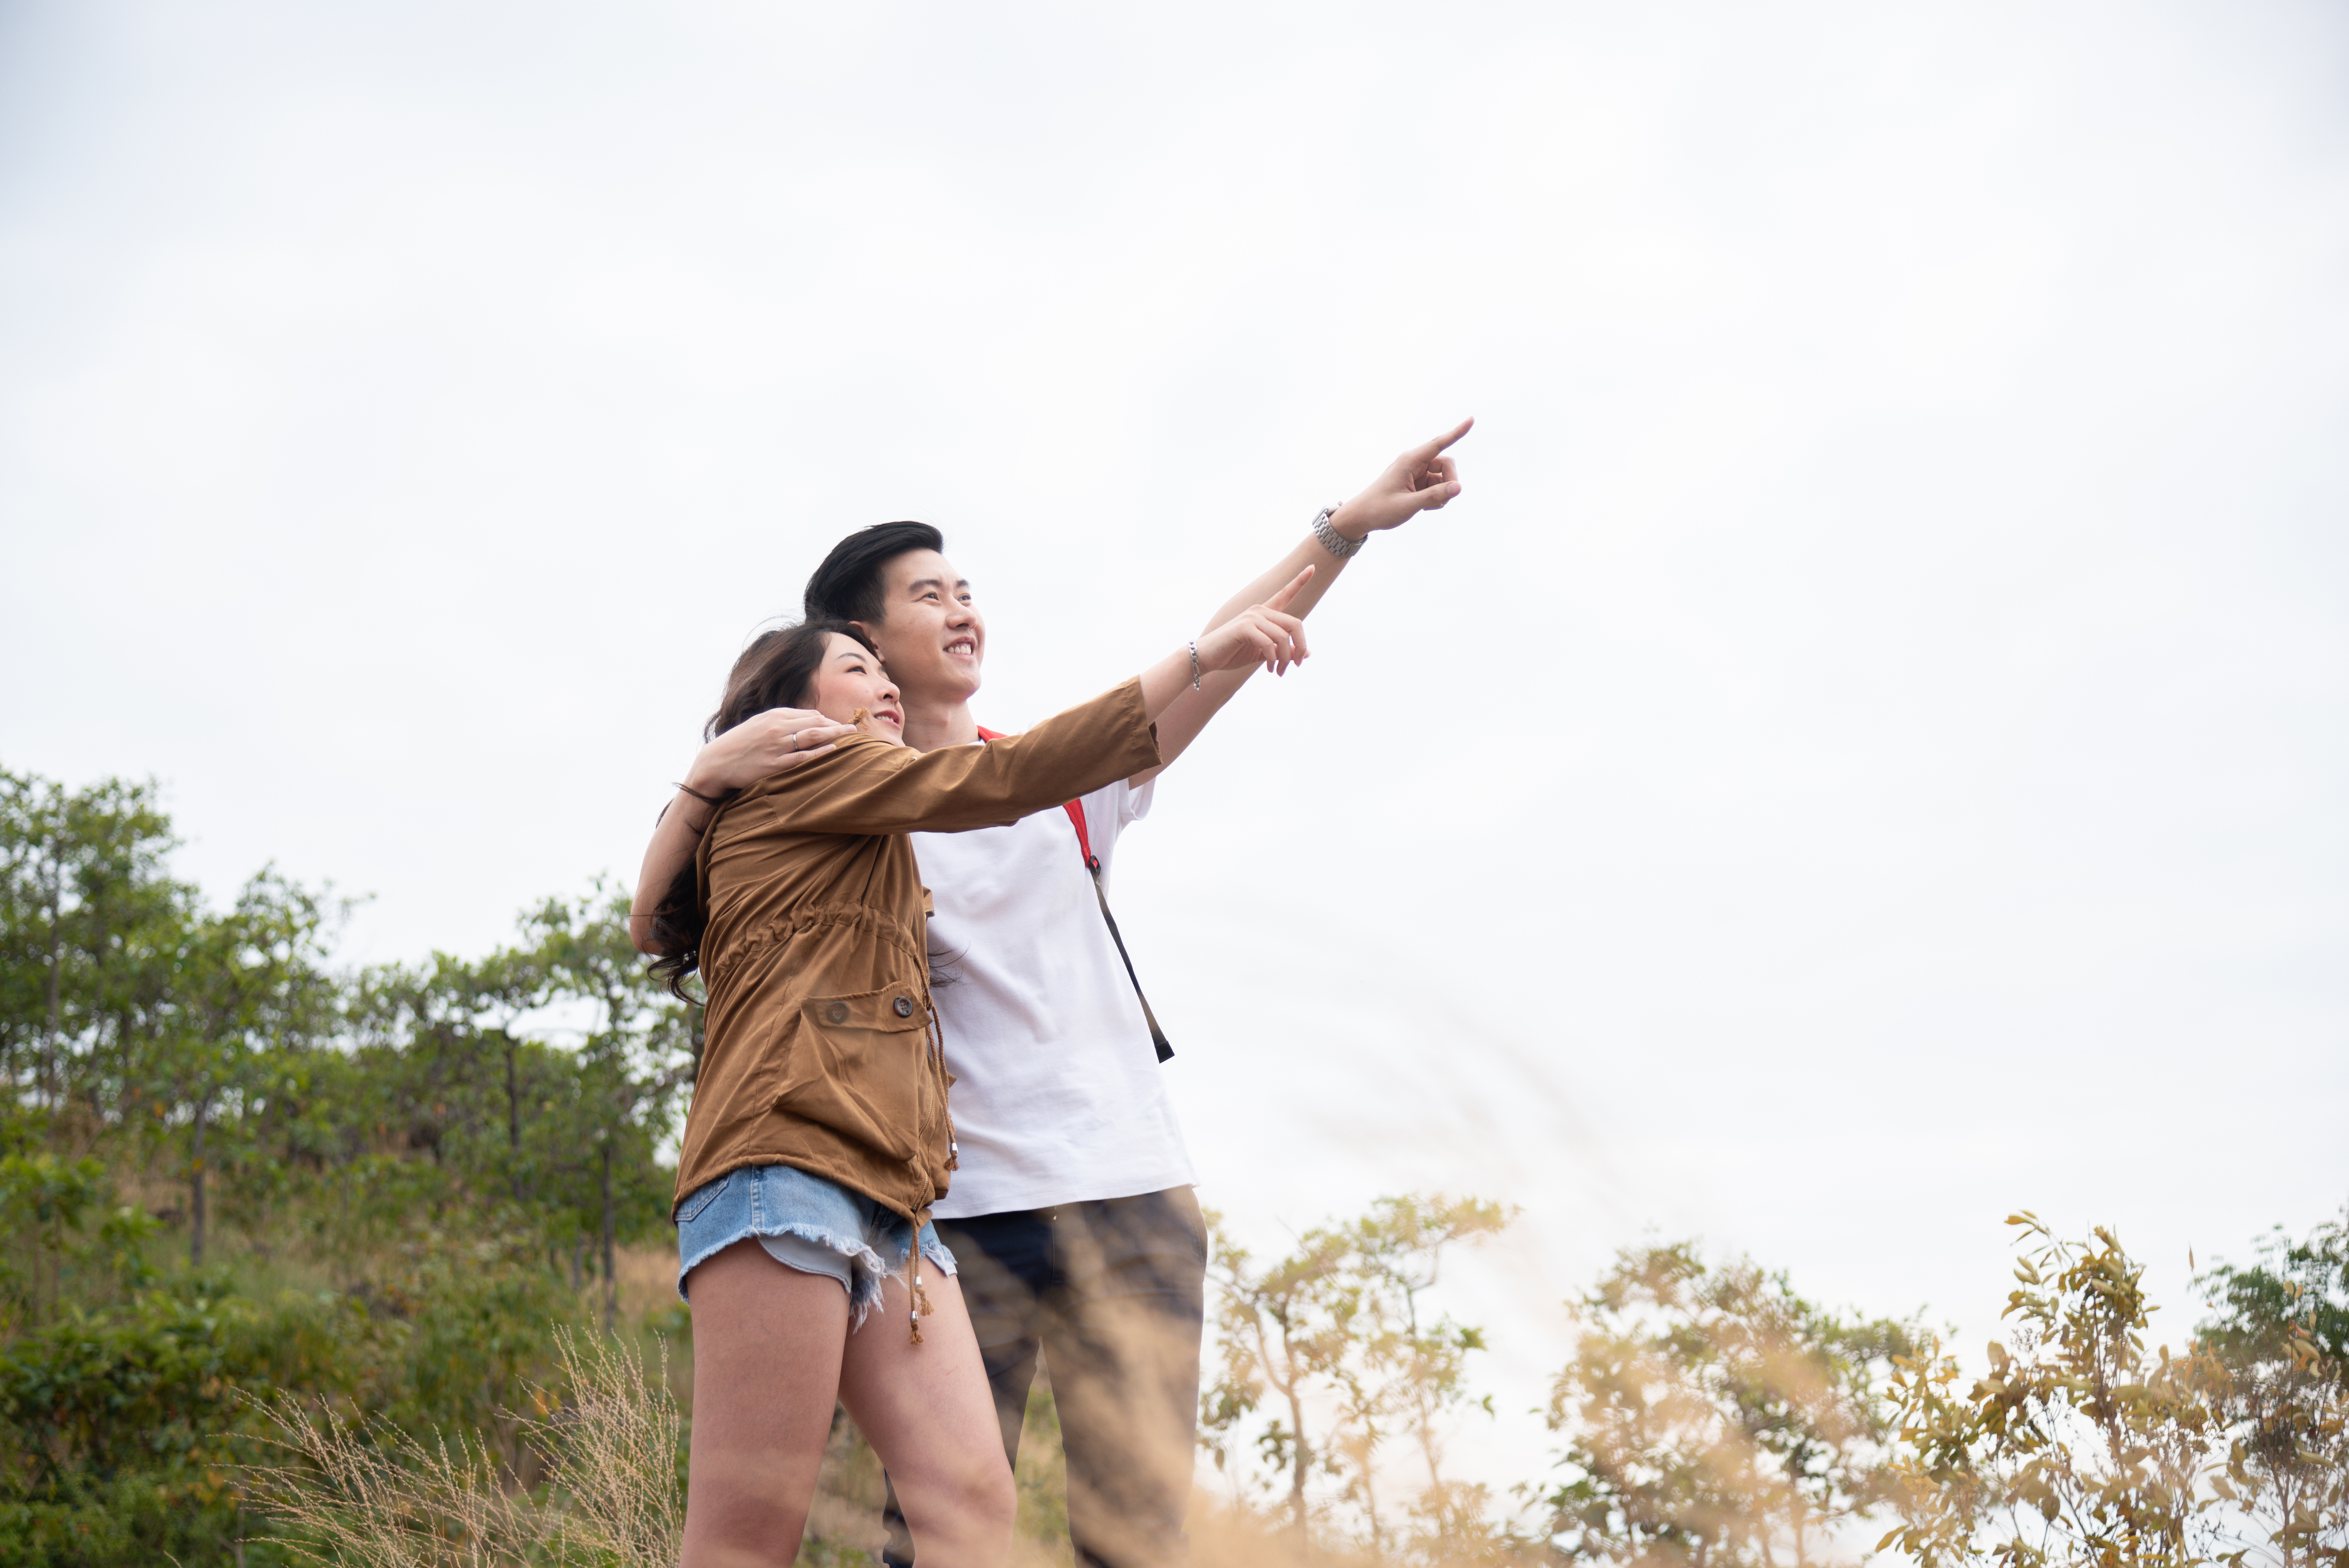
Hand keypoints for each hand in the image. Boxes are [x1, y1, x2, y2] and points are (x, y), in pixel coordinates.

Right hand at [683, 709, 857, 792]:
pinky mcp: (774, 765)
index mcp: (774, 716)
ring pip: (812, 737)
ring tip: (851, 736)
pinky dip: (819, 752)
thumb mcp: (760, 724)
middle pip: (815, 723)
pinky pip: (802, 757)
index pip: (810, 715)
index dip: (829, 720)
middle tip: (855, 729)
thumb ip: (783, 721)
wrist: (717, 762)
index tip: (841, 725)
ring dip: (834, 735)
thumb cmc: (741, 743)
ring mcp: (776, 746)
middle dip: (837, 725)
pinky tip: (832, 750)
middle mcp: (777, 728)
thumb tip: (811, 720)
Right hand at [1195, 567, 1313, 676]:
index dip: (1300, 580)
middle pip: (1295, 624)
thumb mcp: (1264, 654)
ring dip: (1285, 659)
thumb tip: (1307, 654)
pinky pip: (1269, 644)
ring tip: (1279, 671)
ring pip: (1283, 637)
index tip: (1312, 567)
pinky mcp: (1244, 627)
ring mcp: (1252, 617)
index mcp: (1265, 613)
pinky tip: (1270, 669)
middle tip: (1296, 665)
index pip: (1285, 593)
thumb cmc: (1233, 654)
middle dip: (1300, 647)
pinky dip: (1273, 659)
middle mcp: (1260, 610)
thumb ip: (1283, 651)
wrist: (1206, 657)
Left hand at [1328, 417, 1471, 539]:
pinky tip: (1423, 506)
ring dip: (1442, 493)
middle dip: (1450, 481)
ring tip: (1425, 506)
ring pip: (1444, 477)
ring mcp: (1417, 472)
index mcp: (1409, 460)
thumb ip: (1434, 497)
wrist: (1361, 517)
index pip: (1438, 444)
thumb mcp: (1408, 505)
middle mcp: (1414, 462)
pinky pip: (1438, 486)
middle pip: (1447, 464)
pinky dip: (1437, 497)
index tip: (1471, 420)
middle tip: (1442, 500)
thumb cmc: (1380, 509)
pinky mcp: (1418, 482)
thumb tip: (1459, 487)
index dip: (1457, 432)